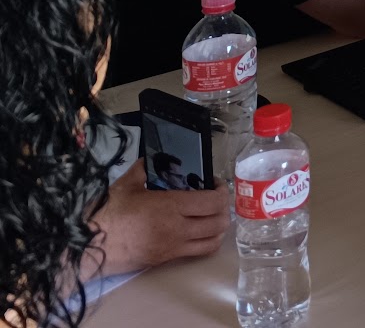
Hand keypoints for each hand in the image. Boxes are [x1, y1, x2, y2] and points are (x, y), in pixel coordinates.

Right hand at [91, 174, 230, 275]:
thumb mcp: (126, 184)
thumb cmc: (107, 213)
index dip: (221, 190)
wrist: (87, 247)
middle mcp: (177, 228)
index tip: (214, 183)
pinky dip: (206, 242)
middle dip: (223, 208)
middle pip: (219, 222)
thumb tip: (153, 158)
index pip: (213, 201)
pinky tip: (198, 231)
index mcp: (170, 206)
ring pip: (213, 241)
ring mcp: (173, 247)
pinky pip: (197, 252)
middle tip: (215, 199)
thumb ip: (144, 169)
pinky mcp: (165, 260)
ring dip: (219, 227)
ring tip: (211, 216)